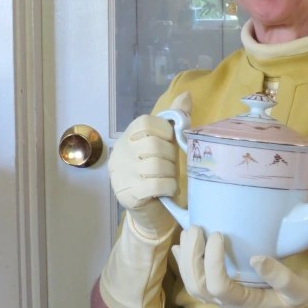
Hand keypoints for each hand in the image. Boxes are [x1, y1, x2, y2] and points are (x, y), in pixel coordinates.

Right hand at [109, 92, 190, 237]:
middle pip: (154, 145)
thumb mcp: (168, 145)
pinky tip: (168, 191)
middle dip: (170, 158)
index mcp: (128, 137)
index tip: (169, 145)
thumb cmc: (160, 175)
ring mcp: (121, 174)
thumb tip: (186, 95)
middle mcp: (120, 153)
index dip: (165, 133)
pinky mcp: (128, 194)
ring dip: (170, 174)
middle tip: (170, 168)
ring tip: (169, 180)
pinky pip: (157, 184)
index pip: (146, 123)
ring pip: (156, 165)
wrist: (150, 212)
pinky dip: (169, 187)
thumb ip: (175, 120)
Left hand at [172, 226, 307, 307]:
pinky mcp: (221, 290)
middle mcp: (227, 303)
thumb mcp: (299, 288)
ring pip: (192, 284)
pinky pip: (196, 280)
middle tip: (197, 229)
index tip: (220, 235)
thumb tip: (256, 259)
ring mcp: (221, 298)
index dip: (213, 261)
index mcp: (244, 303)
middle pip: (198, 285)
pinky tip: (180, 247)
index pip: (218, 286)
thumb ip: (281, 276)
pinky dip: (185, 263)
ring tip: (189, 232)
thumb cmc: (301, 298)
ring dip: (186, 258)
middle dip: (192, 256)